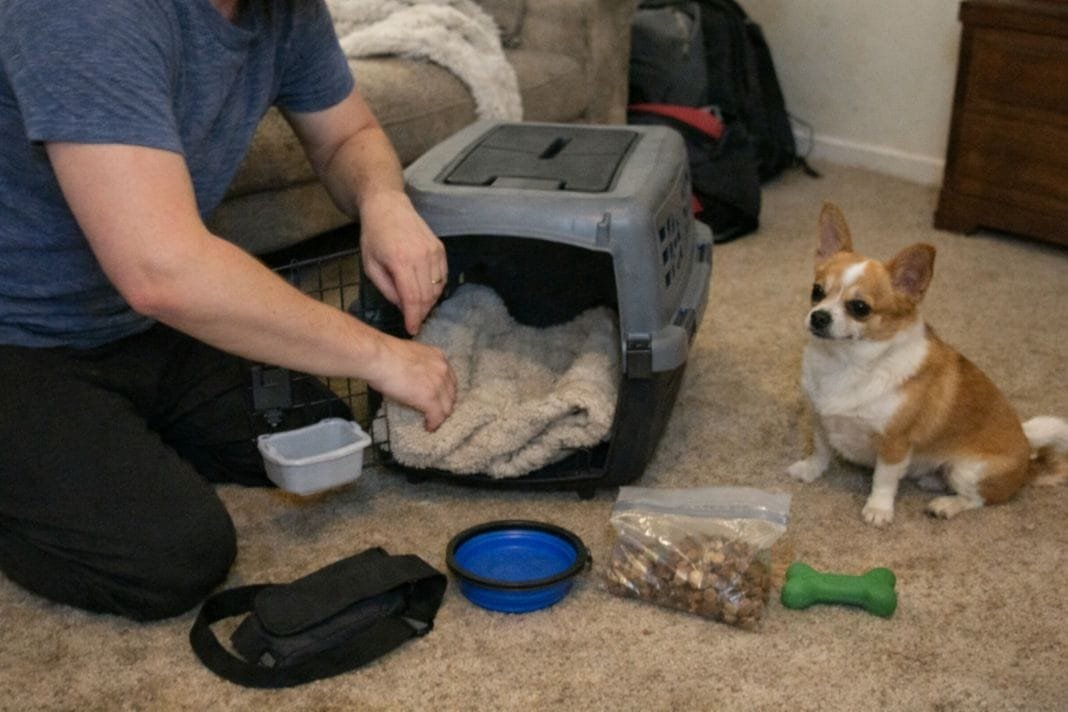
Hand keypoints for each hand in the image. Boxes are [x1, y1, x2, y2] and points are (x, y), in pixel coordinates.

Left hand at [359, 191, 447, 335]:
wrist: (387, 207)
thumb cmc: (374, 236)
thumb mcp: (371, 266)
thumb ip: (388, 290)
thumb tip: (404, 308)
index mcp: (401, 262)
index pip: (413, 298)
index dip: (414, 318)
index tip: (412, 329)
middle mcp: (422, 257)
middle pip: (428, 296)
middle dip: (422, 313)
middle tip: (414, 321)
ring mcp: (434, 252)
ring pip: (438, 288)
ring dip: (429, 302)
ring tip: (418, 308)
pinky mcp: (440, 249)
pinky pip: (443, 276)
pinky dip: (436, 289)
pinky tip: (425, 292)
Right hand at [367, 332, 456, 431]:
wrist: (378, 358)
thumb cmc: (384, 355)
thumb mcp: (409, 356)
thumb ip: (417, 366)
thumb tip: (413, 379)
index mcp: (437, 356)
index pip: (448, 378)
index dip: (443, 390)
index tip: (437, 397)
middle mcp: (442, 369)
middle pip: (451, 393)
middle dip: (444, 403)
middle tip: (436, 411)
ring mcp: (438, 384)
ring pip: (447, 407)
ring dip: (440, 416)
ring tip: (432, 421)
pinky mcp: (430, 398)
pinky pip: (437, 416)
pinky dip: (433, 424)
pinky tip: (428, 427)